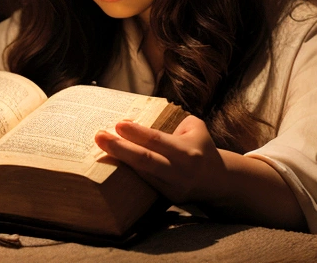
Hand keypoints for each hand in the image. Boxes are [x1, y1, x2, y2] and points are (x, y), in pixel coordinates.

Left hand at [94, 115, 226, 204]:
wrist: (217, 181)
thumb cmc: (201, 147)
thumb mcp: (196, 127)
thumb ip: (174, 119)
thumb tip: (140, 118)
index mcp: (188, 152)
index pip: (158, 140)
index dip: (137, 133)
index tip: (118, 123)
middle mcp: (180, 172)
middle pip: (145, 160)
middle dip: (120, 148)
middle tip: (98, 136)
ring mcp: (173, 188)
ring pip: (142, 174)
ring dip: (120, 162)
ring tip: (99, 149)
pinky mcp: (167, 198)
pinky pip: (144, 184)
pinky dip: (128, 173)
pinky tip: (113, 164)